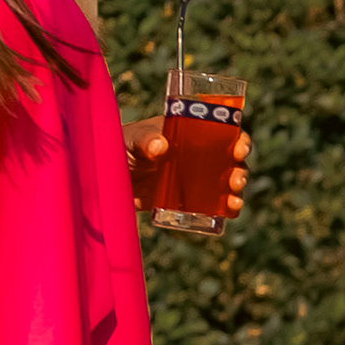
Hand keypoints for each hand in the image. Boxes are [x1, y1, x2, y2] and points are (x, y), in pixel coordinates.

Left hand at [125, 116, 250, 218]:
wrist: (104, 177)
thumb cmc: (118, 147)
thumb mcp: (130, 138)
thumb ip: (144, 139)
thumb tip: (161, 146)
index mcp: (190, 132)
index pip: (224, 132)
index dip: (238, 140)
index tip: (239, 149)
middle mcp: (198, 155)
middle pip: (231, 161)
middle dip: (240, 170)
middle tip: (235, 180)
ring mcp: (194, 179)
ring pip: (227, 183)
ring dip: (236, 190)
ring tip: (233, 199)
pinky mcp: (186, 201)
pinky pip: (214, 205)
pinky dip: (226, 209)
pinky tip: (230, 211)